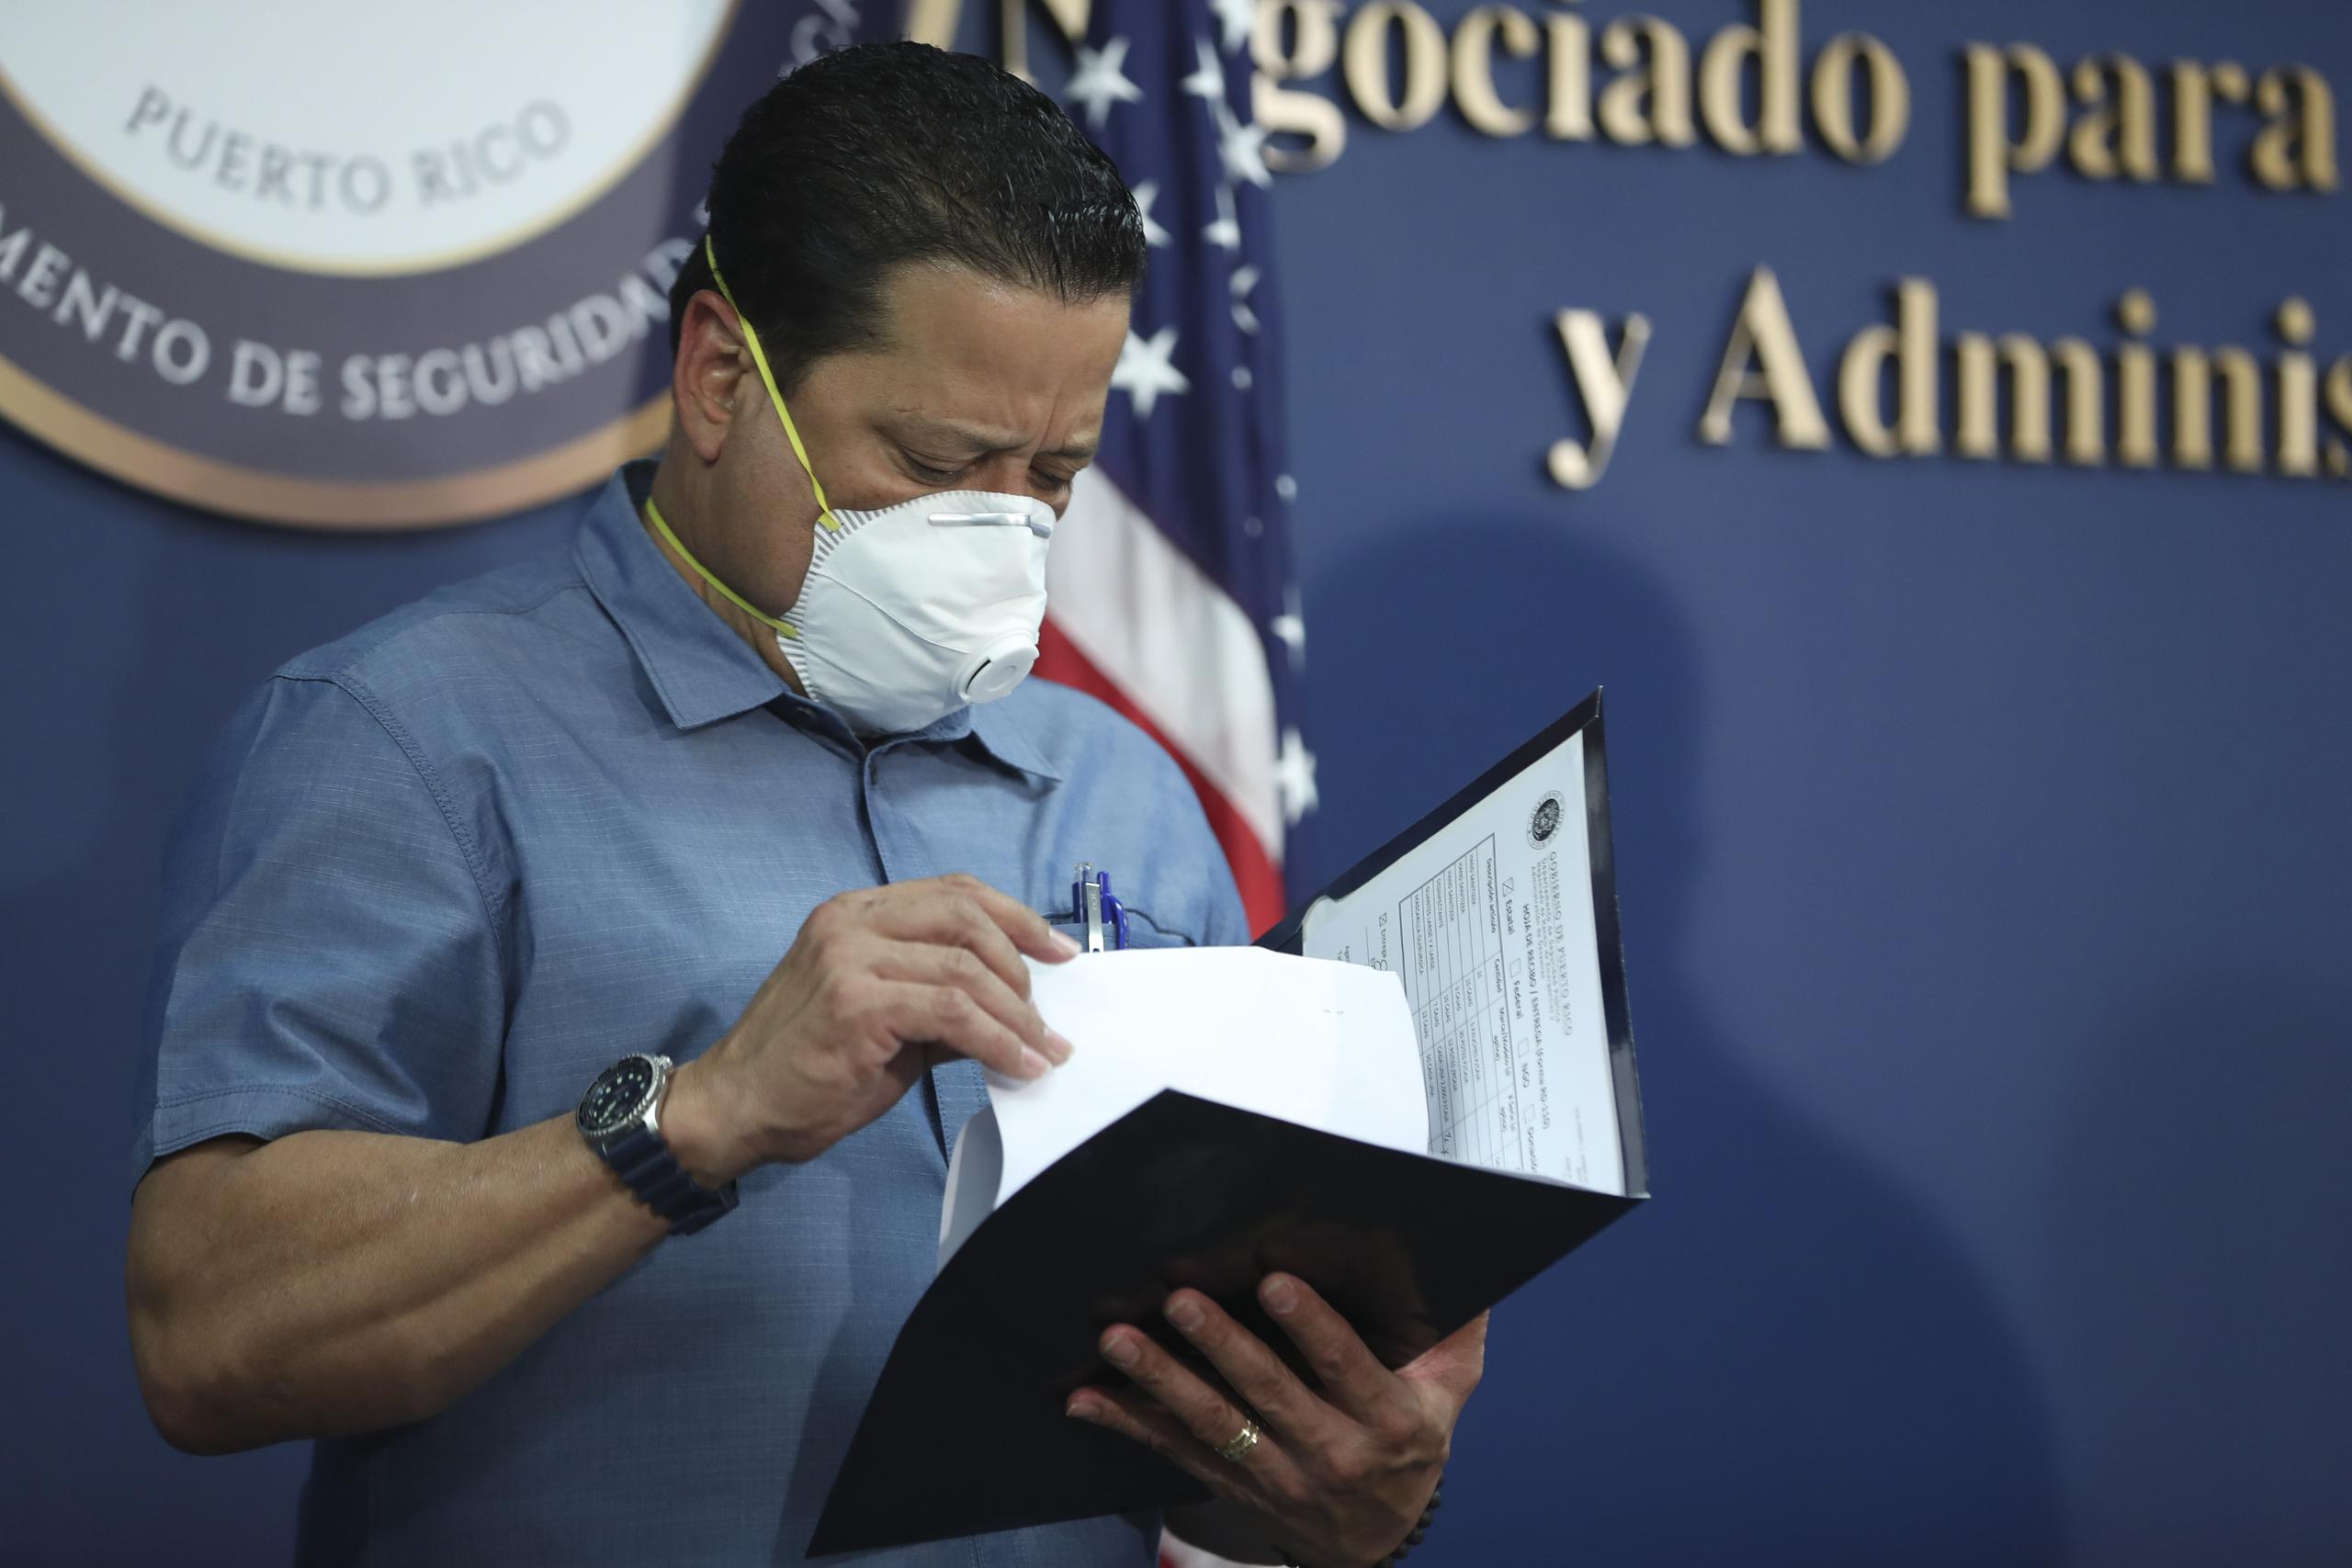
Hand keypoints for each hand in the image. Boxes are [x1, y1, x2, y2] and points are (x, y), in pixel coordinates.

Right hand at [666, 874, 1077, 1177]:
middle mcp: (851, 922)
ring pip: (967, 970)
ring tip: (1044, 1052)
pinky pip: (955, 1013)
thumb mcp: (884, 1023)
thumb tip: (1010, 1009)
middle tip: (1049, 1016)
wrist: (733, 1109)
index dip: (1014, 916)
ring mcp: (851, 958)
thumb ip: (939, 1002)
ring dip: (1019, 1016)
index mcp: (855, 914)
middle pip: (966, 916)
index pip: (953, 891)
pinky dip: (999, 1041)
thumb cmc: (804, 1070)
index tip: (1056, 951)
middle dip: (1023, 962)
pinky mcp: (858, 1003)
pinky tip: (1019, 1065)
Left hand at [1068, 1274, 1485, 1567]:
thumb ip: (1457, 1331)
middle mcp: (1331, 1456)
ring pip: (1213, 1427)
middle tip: (1178, 1300)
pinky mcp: (1233, 1487)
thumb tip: (1465, 1261)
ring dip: (1159, 1383)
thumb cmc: (1413, 1440)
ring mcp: (1276, 1478)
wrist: (1377, 1538)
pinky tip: (1084, 1398)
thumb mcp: (1451, 1392)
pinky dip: (1127, 1426)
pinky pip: (1175, 1454)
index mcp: (1388, 1423)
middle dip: (1220, 1347)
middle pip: (1269, 1397)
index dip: (1311, 1328)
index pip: (1346, 1370)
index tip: (1274, 1283)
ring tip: (1118, 1342)